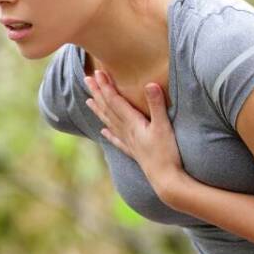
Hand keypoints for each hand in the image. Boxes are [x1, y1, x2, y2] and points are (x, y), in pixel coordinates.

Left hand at [83, 70, 194, 193]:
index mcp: (132, 123)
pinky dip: (109, 134)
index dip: (106, 86)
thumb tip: (150, 83)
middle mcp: (126, 131)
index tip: (97, 73)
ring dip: (99, 110)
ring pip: (109, 122)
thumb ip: (156, 105)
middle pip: (108, 109)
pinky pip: (117, 140)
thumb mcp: (164, 126)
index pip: (115, 100)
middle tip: (87, 79)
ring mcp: (129, 142)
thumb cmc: (166, 153)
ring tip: (88, 101)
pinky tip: (103, 132)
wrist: (166, 180)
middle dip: (98, 93)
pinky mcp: (134, 152)